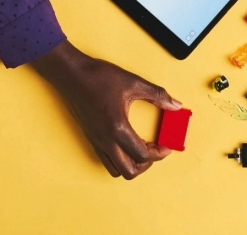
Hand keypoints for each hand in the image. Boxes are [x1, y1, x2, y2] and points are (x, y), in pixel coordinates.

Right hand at [32, 41, 181, 179]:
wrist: (72, 74)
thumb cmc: (99, 77)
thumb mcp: (134, 82)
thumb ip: (157, 95)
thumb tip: (175, 105)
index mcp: (117, 128)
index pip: (142, 155)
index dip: (160, 153)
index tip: (168, 145)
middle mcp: (105, 140)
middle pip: (129, 171)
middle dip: (147, 164)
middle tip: (157, 148)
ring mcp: (96, 141)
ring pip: (115, 170)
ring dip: (132, 164)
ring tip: (143, 147)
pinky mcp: (90, 138)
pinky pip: (106, 160)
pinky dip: (120, 159)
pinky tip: (128, 141)